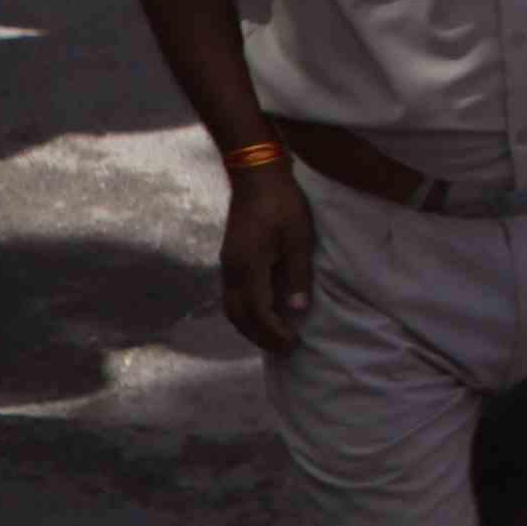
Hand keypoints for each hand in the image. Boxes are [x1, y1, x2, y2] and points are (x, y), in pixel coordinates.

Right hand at [219, 156, 318, 356]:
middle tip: (284, 349)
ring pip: (232, 308)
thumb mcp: (298, 237)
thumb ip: (297, 274)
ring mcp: (228, 265)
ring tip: (273, 338)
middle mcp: (232, 271)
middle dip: (260, 337)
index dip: (274, 331)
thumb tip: (297, 309)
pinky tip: (261, 315)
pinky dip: (246, 313)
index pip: (258, 312)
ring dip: (250, 327)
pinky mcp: (230, 259)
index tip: (293, 343)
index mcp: (248, 266)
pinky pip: (233, 296)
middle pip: (239, 316)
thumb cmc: (282, 203)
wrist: (256, 176)